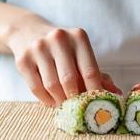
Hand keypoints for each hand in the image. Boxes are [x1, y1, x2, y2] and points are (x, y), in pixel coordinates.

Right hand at [5, 22, 120, 106]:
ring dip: (60, 101)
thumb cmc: (62, 48)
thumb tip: (116, 95)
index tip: (98, 106)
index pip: (90, 71)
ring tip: (64, 104)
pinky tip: (51, 100)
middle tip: (78, 108)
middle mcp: (58, 38)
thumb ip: (98, 74)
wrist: (28, 31)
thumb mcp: (80, 54)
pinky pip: (36, 88)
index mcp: (78, 37)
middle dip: (75, 99)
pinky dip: (45, 100)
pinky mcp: (23, 59)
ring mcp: (38, 48)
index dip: (95, 93)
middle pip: (70, 80)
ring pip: (52, 86)